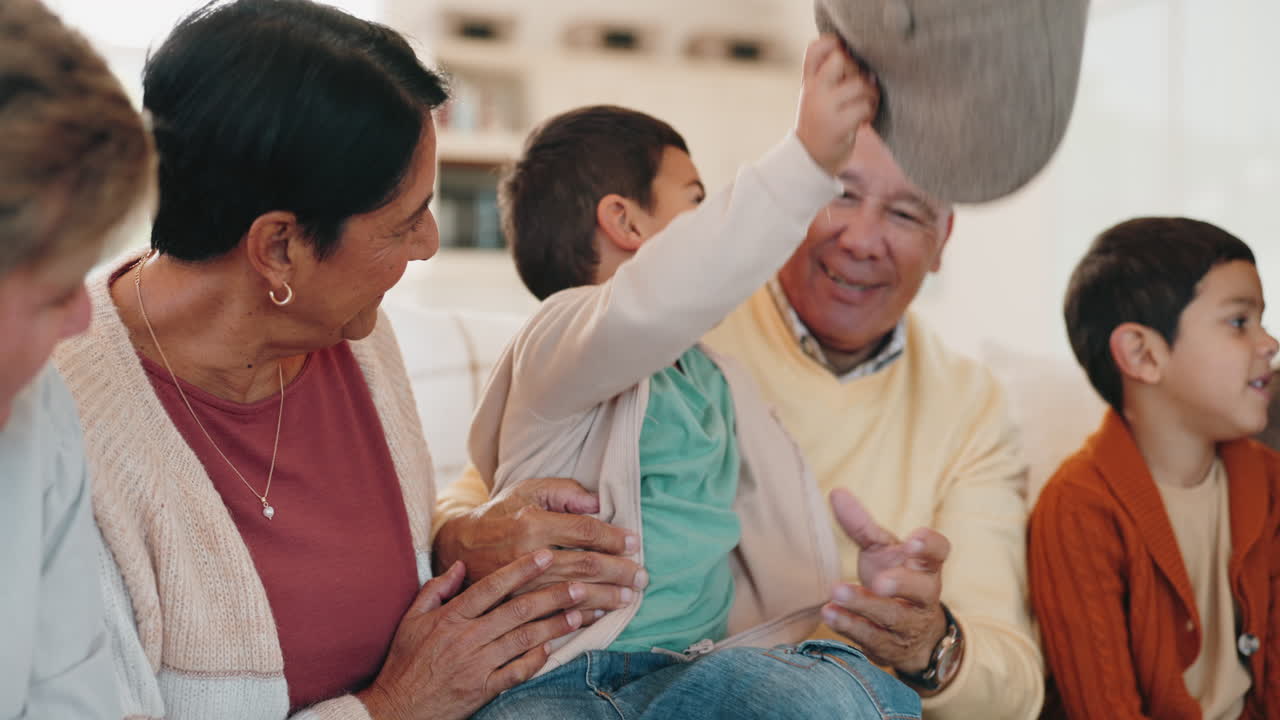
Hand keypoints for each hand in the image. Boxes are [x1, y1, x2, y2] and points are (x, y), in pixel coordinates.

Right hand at [359, 552, 584, 719]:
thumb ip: (437, 589)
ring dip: (554, 626)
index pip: (492, 586)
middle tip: (580, 585)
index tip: (547, 555)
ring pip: (523, 640)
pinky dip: (536, 660)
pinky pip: (516, 672)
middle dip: (552, 596)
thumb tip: (462, 565)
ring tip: (579, 614)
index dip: (522, 569)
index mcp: (450, 617)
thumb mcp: (411, 619)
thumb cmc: (405, 661)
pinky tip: (553, 649)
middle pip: (517, 611)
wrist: (397, 708)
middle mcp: (467, 638)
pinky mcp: (482, 690)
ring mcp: (476, 665)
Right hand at [432, 477, 646, 617]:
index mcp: (532, 523)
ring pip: (572, 594)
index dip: (614, 537)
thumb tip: (597, 503)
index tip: (634, 543)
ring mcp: (518, 584)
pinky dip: (579, 616)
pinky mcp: (511, 605)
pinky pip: (551, 615)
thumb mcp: (527, 490)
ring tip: (627, 597)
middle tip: (642, 577)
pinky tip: (598, 614)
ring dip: (605, 596)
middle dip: (619, 571)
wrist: (457, 545)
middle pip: (585, 565)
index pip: (585, 531)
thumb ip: (564, 491)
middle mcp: (526, 555)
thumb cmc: (500, 513)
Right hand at [795, 34, 879, 175]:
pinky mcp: (837, 125)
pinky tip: (864, 121)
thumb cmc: (821, 123)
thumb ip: (833, 76)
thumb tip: (869, 66)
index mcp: (808, 82)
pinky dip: (870, 112)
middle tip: (859, 87)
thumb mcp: (819, 96)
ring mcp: (824, 108)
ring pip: (859, 84)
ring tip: (866, 106)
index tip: (845, 58)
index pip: (815, 48)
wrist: (810, 160)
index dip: (833, 43)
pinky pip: (864, 106)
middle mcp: (813, 91)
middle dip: (858, 70)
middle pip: (841, 58)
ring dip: (870, 94)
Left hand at [823, 489, 950, 675]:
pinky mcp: (889, 647)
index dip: (929, 546)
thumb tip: (835, 492)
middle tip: (880, 581)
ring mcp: (909, 624)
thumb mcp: (882, 551)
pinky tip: (830, 613)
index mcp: (926, 566)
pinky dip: (850, 627)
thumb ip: (862, 525)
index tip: (912, 540)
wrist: (913, 637)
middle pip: (921, 590)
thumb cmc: (896, 581)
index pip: (939, 552)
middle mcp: (924, 596)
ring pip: (892, 617)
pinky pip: (872, 638)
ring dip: (864, 606)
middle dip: (901, 584)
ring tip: (837, 592)